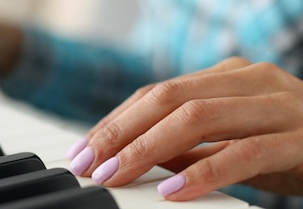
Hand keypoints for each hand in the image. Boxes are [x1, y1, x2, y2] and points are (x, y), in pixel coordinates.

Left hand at [67, 57, 302, 200]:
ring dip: (147, 149)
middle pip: (168, 98)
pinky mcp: (301, 138)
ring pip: (198, 117)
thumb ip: (188, 144)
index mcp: (229, 76)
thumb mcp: (232, 139)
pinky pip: (244, 152)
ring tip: (115, 175)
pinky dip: (203, 172)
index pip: (156, 93)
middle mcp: (251, 80)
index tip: (83, 150)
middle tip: (87, 163)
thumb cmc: (292, 144)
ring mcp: (279, 105)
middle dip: (119, 132)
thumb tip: (131, 158)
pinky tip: (173, 193)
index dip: (115, 121)